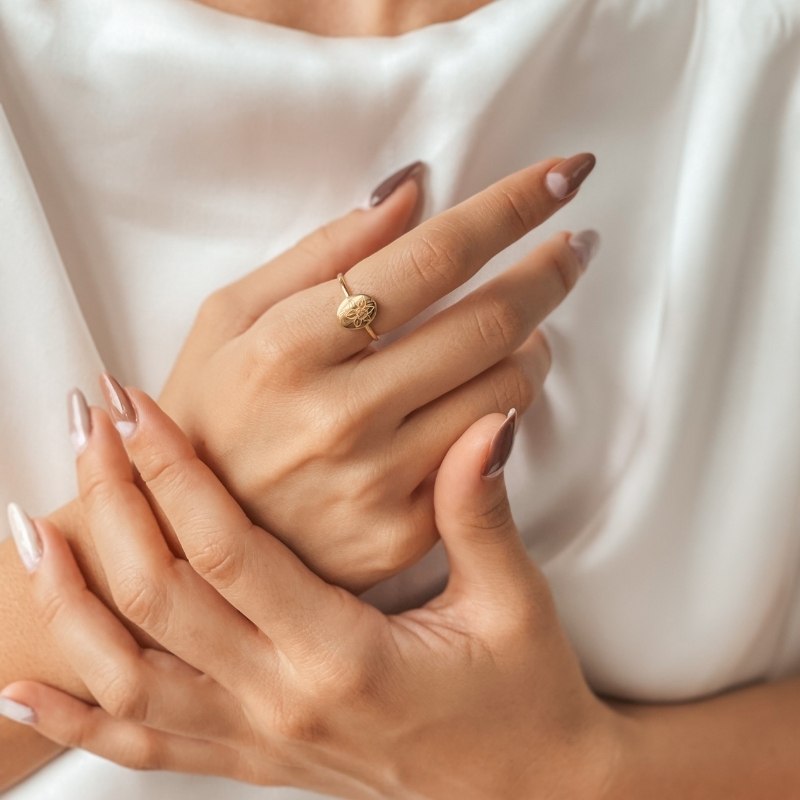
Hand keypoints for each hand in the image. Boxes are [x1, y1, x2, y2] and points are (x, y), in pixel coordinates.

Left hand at [2, 388, 626, 797]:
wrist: (528, 794)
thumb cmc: (524, 697)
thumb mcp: (514, 603)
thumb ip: (479, 512)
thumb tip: (484, 425)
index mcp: (346, 657)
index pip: (229, 553)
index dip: (176, 474)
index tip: (138, 411)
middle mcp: (284, 703)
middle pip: (161, 598)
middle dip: (114, 506)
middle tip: (88, 431)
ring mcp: (260, 741)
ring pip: (129, 676)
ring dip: (70, 604)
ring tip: (30, 535)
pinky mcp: (256, 759)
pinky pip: (147, 744)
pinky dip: (78, 715)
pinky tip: (29, 687)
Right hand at [154, 154, 597, 590]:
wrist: (195, 533)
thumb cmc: (208, 412)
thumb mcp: (231, 316)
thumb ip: (322, 250)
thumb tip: (414, 190)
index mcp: (286, 348)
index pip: (430, 258)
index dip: (508, 209)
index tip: (560, 177)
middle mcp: (336, 417)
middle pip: (487, 323)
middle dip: (549, 272)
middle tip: (573, 246)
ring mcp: (374, 485)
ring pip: (505, 391)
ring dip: (534, 343)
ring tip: (524, 327)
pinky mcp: (400, 535)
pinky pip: (490, 456)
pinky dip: (506, 408)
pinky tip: (491, 391)